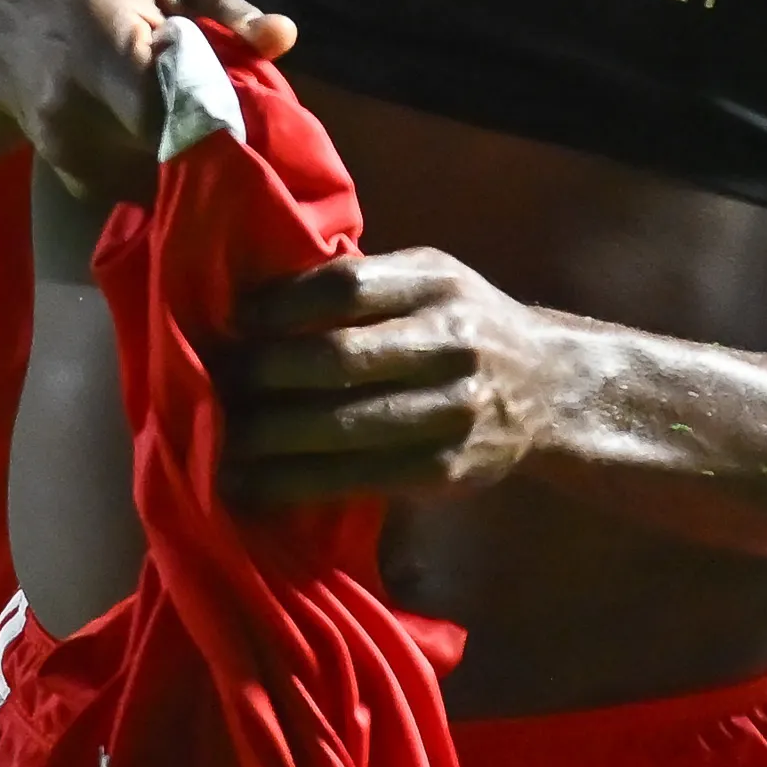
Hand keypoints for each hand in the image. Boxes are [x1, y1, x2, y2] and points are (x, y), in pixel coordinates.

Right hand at [0, 0, 291, 200]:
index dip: (217, 120)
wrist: (4, 24)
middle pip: (171, 152)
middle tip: (249, 130)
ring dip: (194, 164)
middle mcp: (78, 108)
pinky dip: (166, 173)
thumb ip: (223, 6)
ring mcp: (70, 150)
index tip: (252, 122)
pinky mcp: (75, 177)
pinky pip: (141, 189)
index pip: (170, 108)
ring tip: (213, 133)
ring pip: (160, 180)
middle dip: (216, 146)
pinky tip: (175, 144)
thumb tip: (285, 38)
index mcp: (105, 46)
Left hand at [218, 247, 555, 509]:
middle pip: (339, 359)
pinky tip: (256, 485)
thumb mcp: (429, 280)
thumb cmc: (463, 323)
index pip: (347, 285)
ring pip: (345, 427)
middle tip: (214, 383)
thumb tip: (255, 300)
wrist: (551, 389)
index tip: (234, 319)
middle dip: (265, 374)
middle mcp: (452, 343)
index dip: (281, 303)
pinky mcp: (448, 470)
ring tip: (219, 442)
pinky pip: (362, 479)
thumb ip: (363, 285)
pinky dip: (300, 484)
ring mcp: (454, 411)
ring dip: (271, 437)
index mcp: (437, 284)